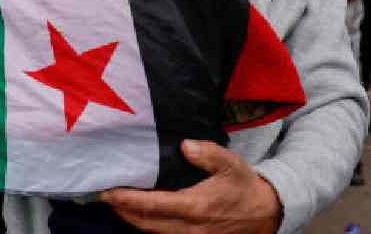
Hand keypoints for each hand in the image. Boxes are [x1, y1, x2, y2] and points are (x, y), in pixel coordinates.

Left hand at [100, 140, 281, 233]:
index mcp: (196, 206)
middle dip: (123, 211)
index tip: (109, 192)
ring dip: (132, 220)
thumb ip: (207, 153)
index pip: (153, 206)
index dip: (128, 200)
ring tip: (117, 204)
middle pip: (146, 224)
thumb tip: (185, 145)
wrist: (265, 213)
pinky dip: (148, 226)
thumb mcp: (230, 163)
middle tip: (104, 196)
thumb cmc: (244, 185)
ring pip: (153, 233)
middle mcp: (190, 227)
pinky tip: (140, 216)